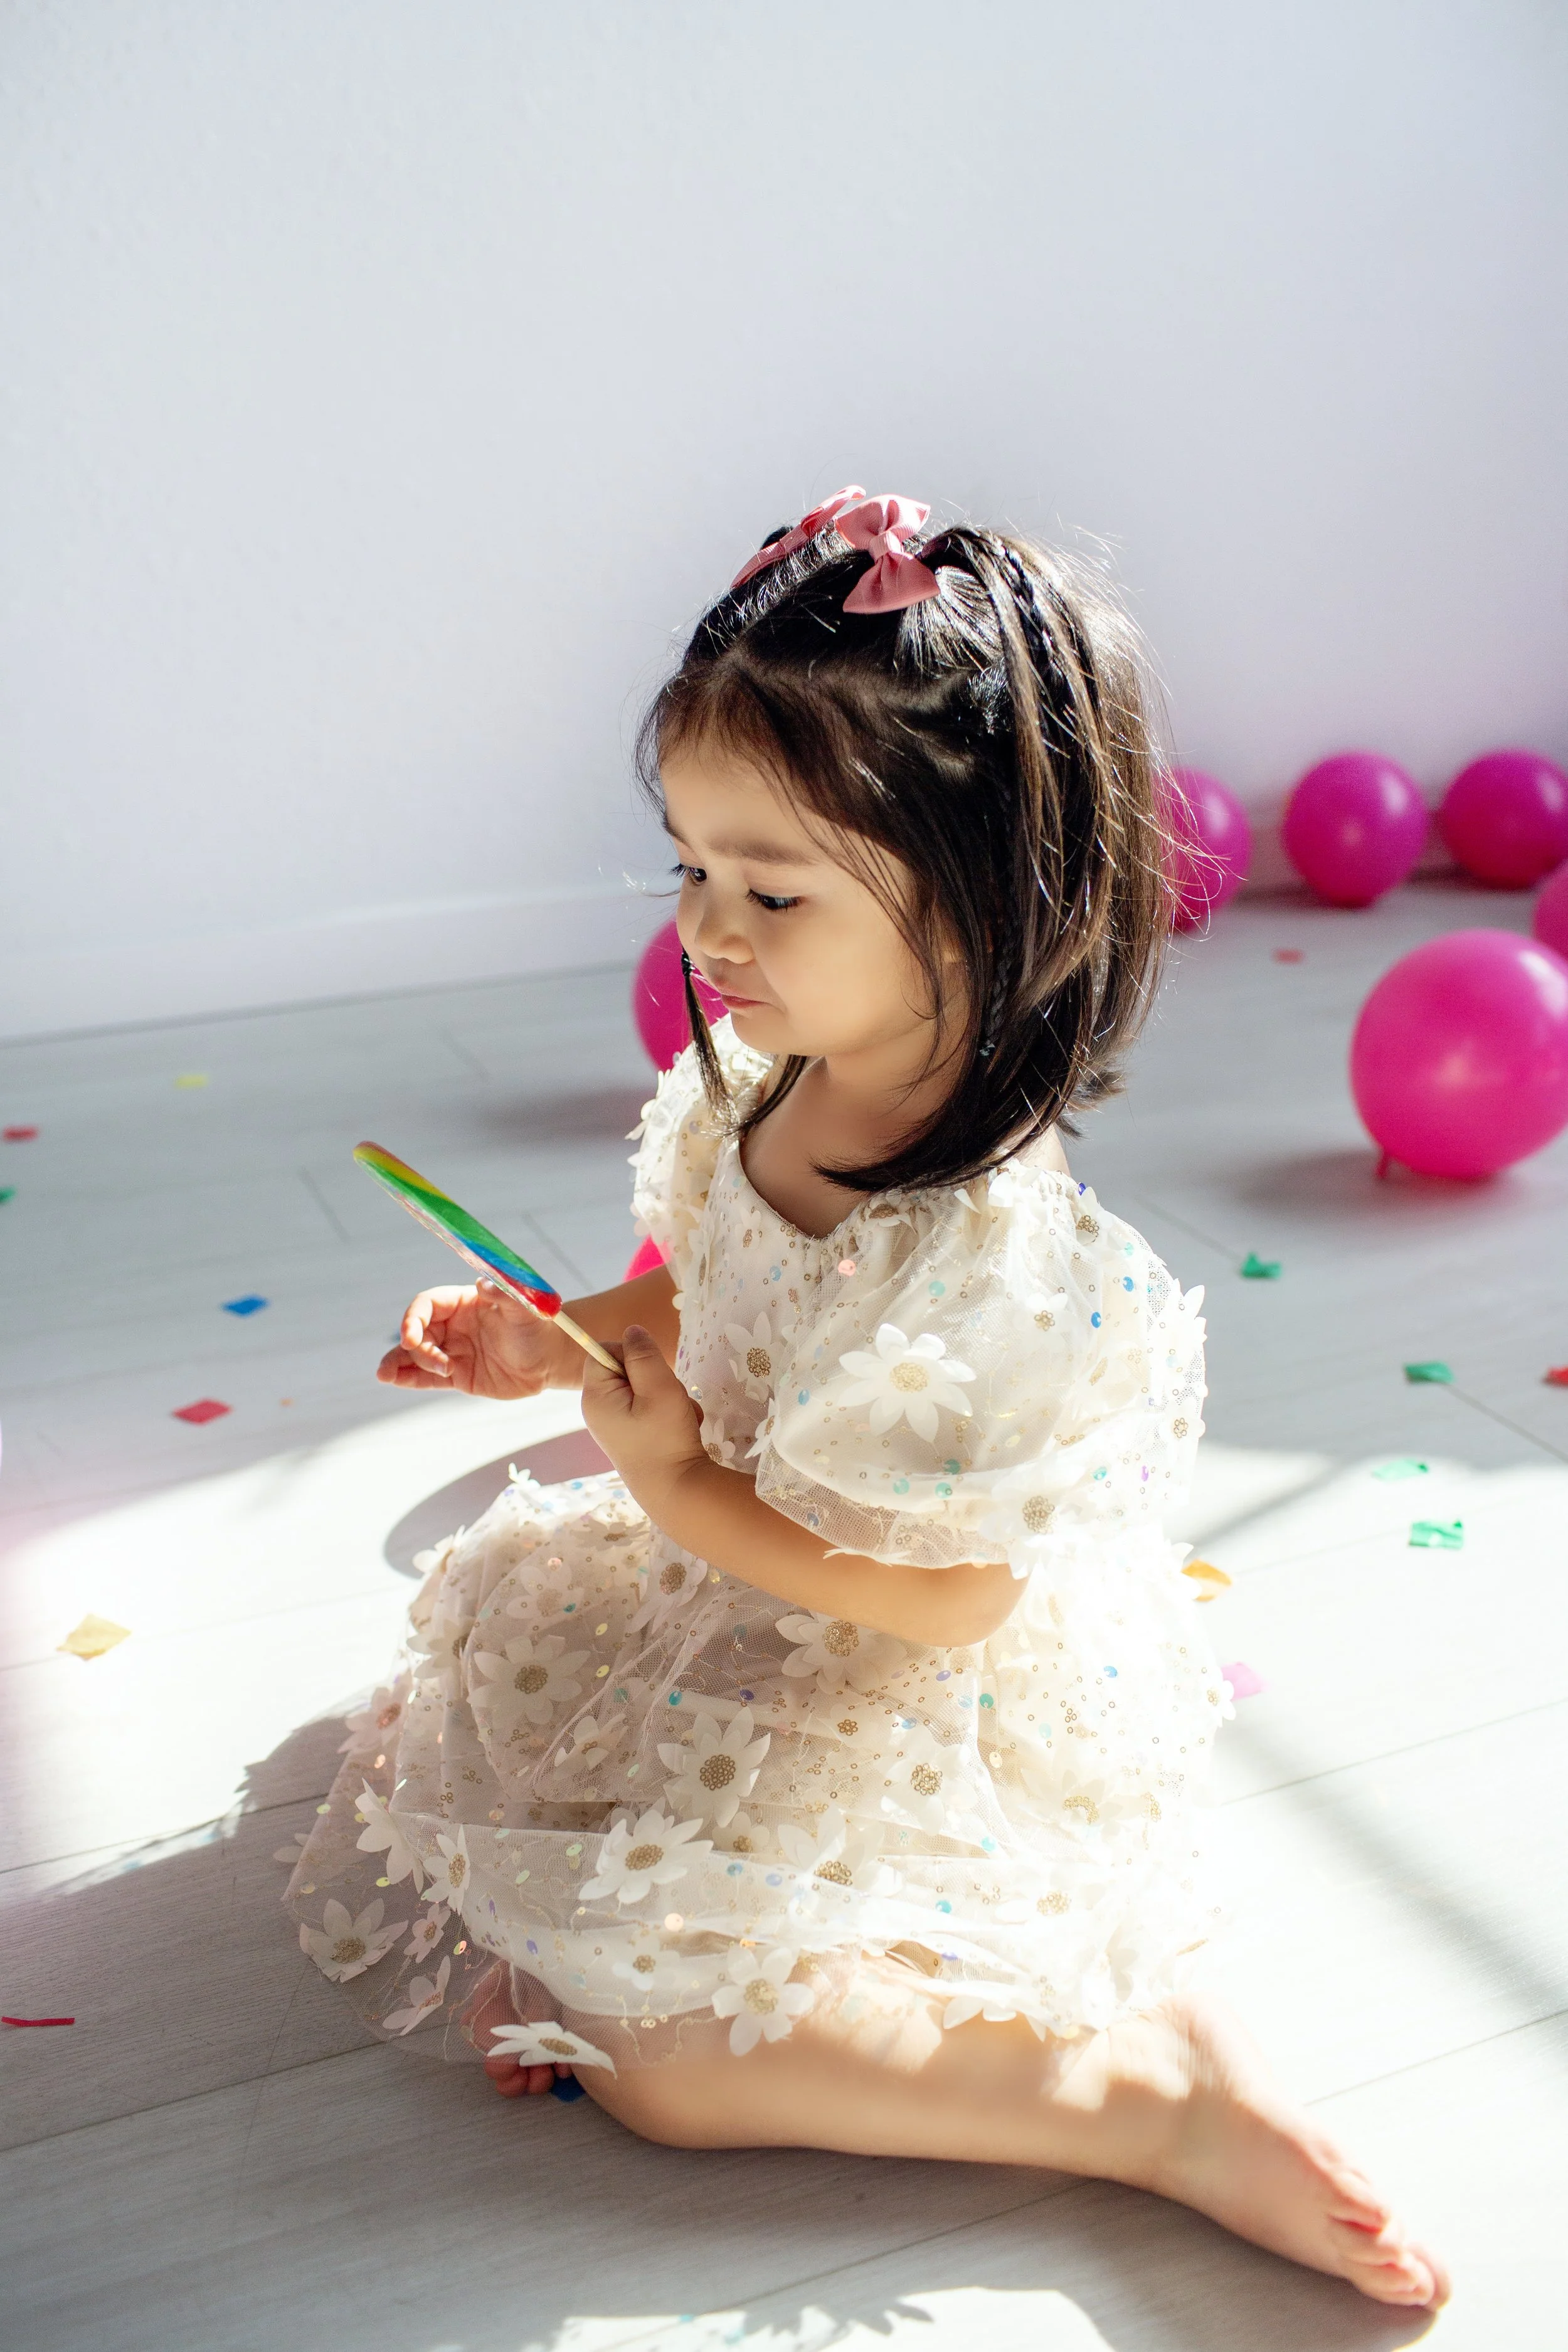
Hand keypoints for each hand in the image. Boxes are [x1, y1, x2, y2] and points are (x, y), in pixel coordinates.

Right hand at [376, 1283, 577, 1398]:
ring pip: (416, 1356)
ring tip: (384, 1374)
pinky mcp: (457, 1376)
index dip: (414, 1318)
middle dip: (412, 1346)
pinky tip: (393, 1380)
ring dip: (397, 1362)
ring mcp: (452, 1351)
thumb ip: (503, 1295)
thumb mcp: (525, 1309)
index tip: (412, 1336)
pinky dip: (409, 1378)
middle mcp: (452, 1326)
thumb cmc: (538, 1327)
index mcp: (462, 1302)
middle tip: (430, 1361)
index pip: (427, 1305)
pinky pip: (427, 1377)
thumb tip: (482, 1284)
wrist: (551, 1359)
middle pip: (418, 1331)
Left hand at [579, 1324, 708, 1514]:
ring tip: (680, 1414)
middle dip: (653, 1375)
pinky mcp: (631, 1434)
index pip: (600, 1350)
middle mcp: (598, 1409)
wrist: (676, 1491)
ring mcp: (614, 1424)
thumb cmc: (665, 1438)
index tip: (651, 1368)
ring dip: (666, 1393)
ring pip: (641, 1387)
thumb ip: (643, 1355)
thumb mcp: (659, 1387)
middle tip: (669, 1395)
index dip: (628, 1351)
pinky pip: (648, 1407)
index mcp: (595, 1396)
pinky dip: (667, 1411)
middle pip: (623, 1368)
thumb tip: (631, 1330)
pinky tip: (680, 1426)